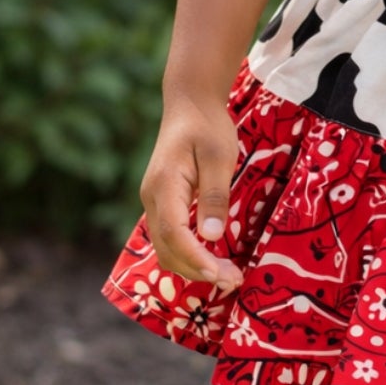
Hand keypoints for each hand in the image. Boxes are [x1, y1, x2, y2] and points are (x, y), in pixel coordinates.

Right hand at [139, 95, 244, 293]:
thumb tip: (212, 236)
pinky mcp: (162, 203)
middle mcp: (152, 198)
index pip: (174, 234)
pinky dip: (188, 254)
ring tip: (226, 276)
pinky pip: (170, 237)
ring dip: (192, 266)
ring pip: (166, 247)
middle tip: (233, 281)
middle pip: (167, 248)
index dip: (196, 259)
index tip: (221, 274)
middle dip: (198, 270)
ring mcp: (154, 201)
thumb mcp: (220, 156)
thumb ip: (215, 195)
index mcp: (164, 185)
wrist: (189, 103)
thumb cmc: (207, 126)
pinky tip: (211, 259)